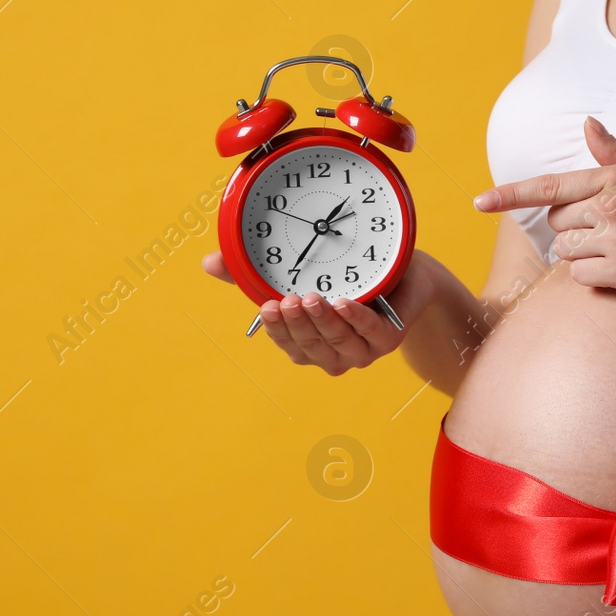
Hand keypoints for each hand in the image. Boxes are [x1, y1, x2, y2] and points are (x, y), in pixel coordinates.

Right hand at [201, 250, 442, 374]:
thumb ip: (255, 271)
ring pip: (337, 343)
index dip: (276, 330)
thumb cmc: (350, 274)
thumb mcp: (302, 268)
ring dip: (322, 322)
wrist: (406, 272)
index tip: (265, 307)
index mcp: (310, 342)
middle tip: (287, 299)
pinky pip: (371, 333)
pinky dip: (356, 319)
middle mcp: (334, 352)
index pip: (287, 345)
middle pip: (310, 348)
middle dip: (297, 325)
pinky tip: (343, 303)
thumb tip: (209, 263)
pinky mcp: (388, 339)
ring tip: (311, 297)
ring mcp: (362, 349)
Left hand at [471, 116, 615, 301]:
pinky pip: (583, 277)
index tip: (478, 202)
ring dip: (584, 254)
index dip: (509, 194)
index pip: (550, 186)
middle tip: (612, 230)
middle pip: (557, 222)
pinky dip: (597, 276)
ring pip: (567, 251)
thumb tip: (590, 125)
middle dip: (573, 228)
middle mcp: (611, 207)